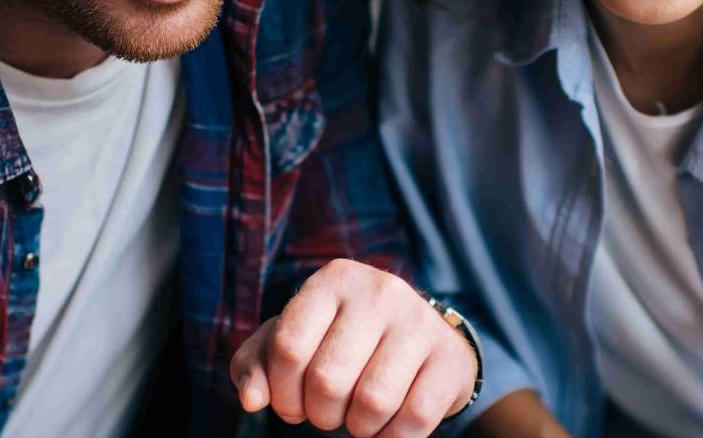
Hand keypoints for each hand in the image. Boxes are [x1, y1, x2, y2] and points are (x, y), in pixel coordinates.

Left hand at [231, 259, 476, 437]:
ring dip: (357, 428)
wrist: (421, 343)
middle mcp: (379, 291)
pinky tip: (387, 425)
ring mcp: (420, 322)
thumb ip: (258, 365)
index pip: (289, 346)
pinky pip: (414, 419)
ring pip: (372, 403)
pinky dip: (392, 437)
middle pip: (327, 380)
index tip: (291, 405)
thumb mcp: (293, 341)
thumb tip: (252, 399)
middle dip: (319, 414)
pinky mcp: (450, 358)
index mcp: (333, 279)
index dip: (282, 392)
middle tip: (327, 413)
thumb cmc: (340, 342)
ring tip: (357, 417)